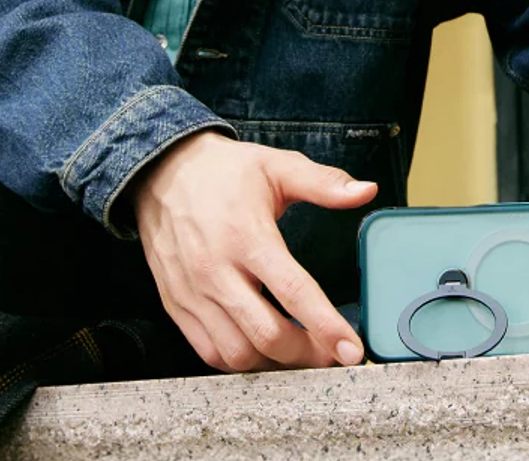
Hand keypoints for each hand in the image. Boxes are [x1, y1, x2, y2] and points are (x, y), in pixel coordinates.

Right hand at [128, 129, 378, 371]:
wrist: (162, 173)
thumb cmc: (224, 172)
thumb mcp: (278, 166)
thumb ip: (324, 183)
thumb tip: (366, 191)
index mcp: (248, 237)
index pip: (294, 292)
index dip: (327, 326)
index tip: (352, 349)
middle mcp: (217, 271)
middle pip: (267, 334)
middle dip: (307, 354)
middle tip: (332, 354)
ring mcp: (193, 293)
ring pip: (237, 352)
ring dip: (274, 362)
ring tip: (300, 353)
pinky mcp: (176, 306)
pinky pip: (208, 351)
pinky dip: (239, 360)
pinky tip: (262, 350)